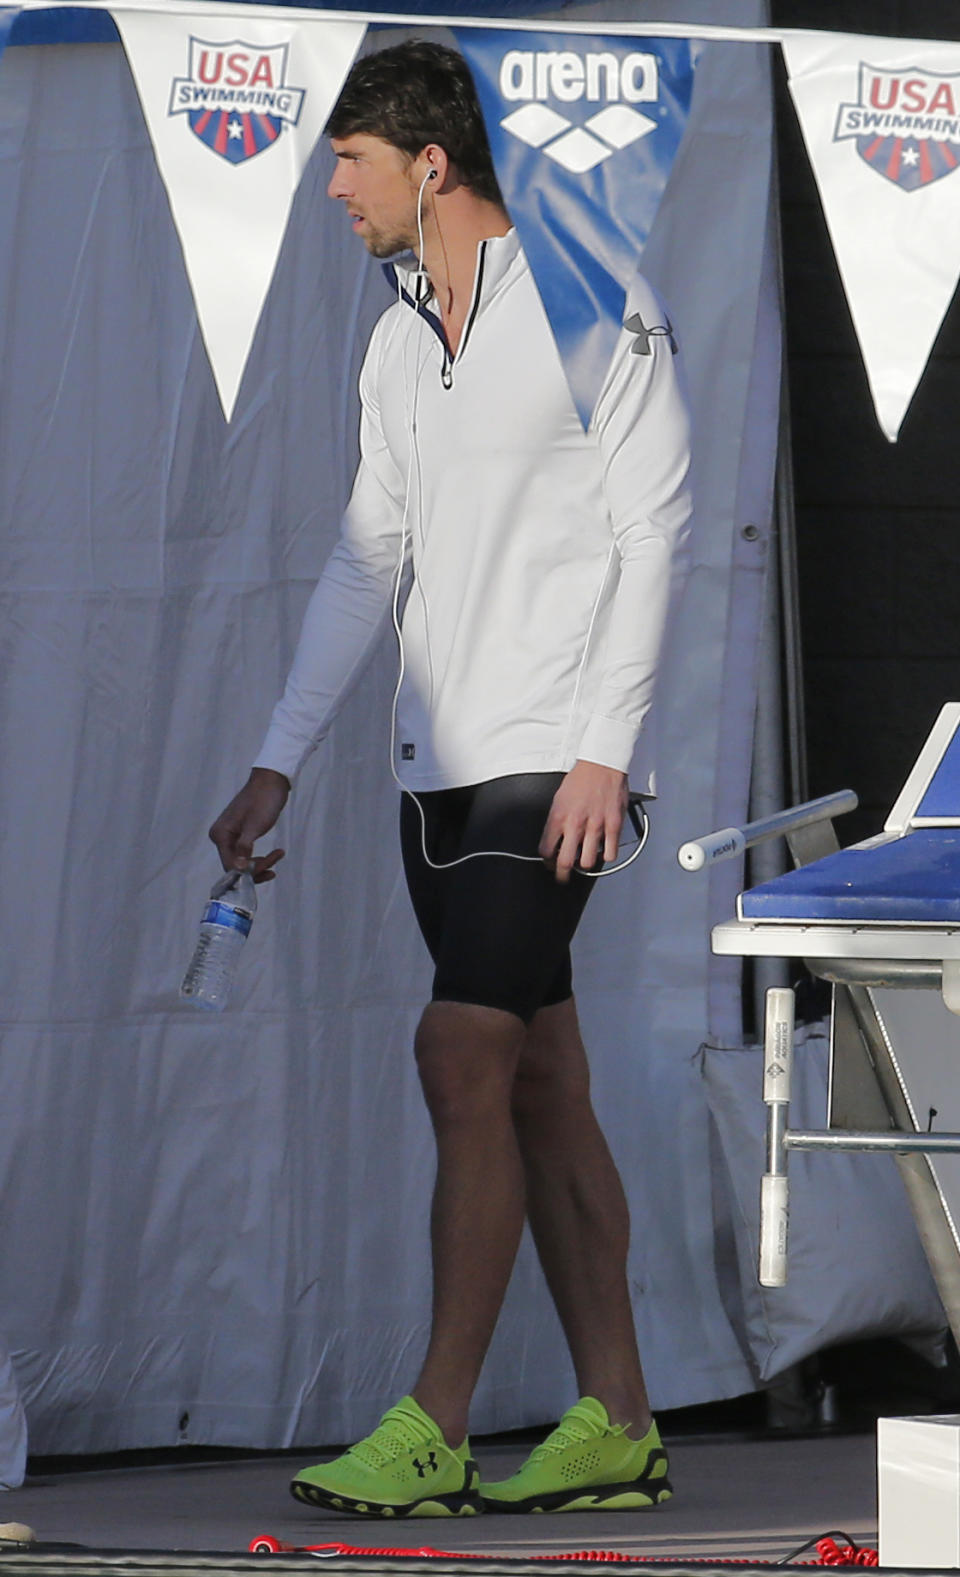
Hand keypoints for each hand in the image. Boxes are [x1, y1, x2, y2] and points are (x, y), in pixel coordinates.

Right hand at [208, 767, 289, 882]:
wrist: (271, 782)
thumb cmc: (263, 801)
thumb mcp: (255, 826)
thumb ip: (244, 848)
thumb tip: (238, 869)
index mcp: (220, 835)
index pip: (230, 866)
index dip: (249, 872)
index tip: (269, 868)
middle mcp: (221, 837)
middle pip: (236, 866)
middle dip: (257, 867)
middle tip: (276, 857)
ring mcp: (230, 836)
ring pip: (243, 862)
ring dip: (261, 863)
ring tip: (279, 854)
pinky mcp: (240, 835)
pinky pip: (247, 854)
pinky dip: (261, 857)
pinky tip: (275, 854)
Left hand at [538, 761, 627, 883]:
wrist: (601, 765)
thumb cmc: (580, 779)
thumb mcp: (558, 799)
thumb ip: (556, 821)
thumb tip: (554, 839)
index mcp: (558, 817)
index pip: (546, 850)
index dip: (546, 861)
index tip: (549, 863)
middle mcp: (575, 825)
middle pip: (564, 863)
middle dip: (561, 875)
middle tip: (562, 877)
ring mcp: (595, 827)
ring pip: (587, 862)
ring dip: (584, 864)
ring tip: (585, 860)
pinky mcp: (613, 826)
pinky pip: (609, 853)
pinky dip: (605, 856)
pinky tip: (603, 850)